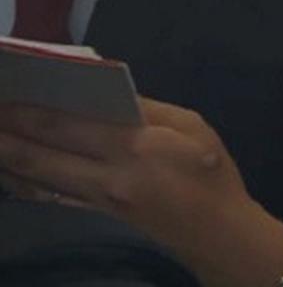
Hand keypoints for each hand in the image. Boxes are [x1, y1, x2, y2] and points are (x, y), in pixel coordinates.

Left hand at [0, 98, 282, 286]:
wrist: (218, 231)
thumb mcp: (192, 126)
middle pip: (41, 154)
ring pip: (37, 179)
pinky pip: (49, 196)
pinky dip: (23, 182)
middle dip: (6, 132)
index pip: (68, 125)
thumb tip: (106, 93)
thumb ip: (148, 108)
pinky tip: (9, 171)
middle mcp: (107, 176)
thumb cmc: (211, 172)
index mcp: (135, 147)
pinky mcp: (95, 215)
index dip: (28, 111)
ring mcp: (96, 201)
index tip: (4, 94)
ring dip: (7, 158)